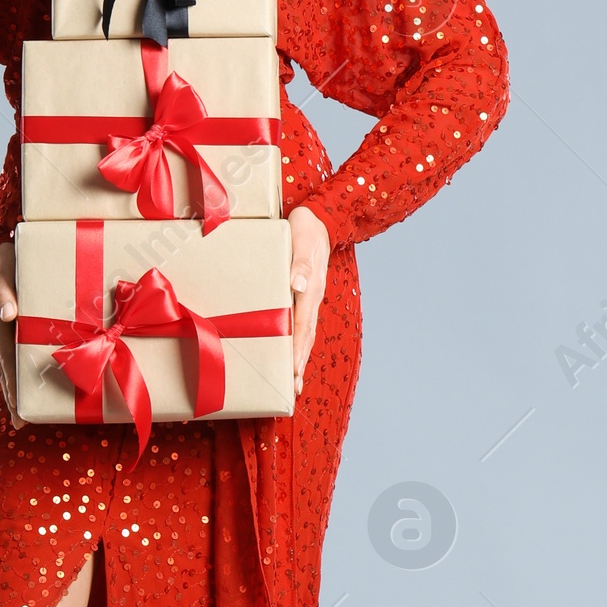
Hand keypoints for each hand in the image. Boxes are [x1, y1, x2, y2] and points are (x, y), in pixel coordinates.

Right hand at [0, 241, 20, 427]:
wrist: (0, 247)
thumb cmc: (3, 259)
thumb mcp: (2, 271)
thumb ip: (5, 292)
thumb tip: (8, 315)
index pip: (7, 365)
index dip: (13, 390)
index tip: (18, 412)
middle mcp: (4, 332)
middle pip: (11, 372)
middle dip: (17, 397)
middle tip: (24, 423)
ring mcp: (12, 330)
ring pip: (18, 364)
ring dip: (25, 386)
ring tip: (33, 409)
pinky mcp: (22, 323)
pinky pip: (26, 349)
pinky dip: (32, 365)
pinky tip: (43, 376)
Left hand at [287, 205, 330, 393]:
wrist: (318, 217)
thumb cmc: (306, 228)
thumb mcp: (303, 240)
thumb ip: (301, 263)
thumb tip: (297, 285)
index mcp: (311, 289)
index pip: (303, 325)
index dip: (296, 349)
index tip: (291, 371)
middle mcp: (312, 298)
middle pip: (305, 337)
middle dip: (298, 363)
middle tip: (292, 388)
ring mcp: (308, 298)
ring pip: (304, 333)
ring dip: (298, 357)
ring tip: (292, 381)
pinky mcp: (302, 294)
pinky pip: (299, 322)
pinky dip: (295, 341)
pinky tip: (288, 351)